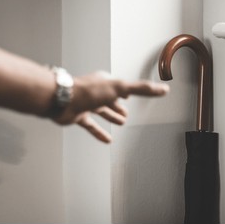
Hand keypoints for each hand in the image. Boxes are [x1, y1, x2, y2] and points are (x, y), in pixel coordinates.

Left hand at [53, 71, 168, 142]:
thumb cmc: (89, 91)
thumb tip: (163, 89)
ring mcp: (87, 104)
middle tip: (127, 113)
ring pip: (102, 112)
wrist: (61, 99)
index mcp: (106, 82)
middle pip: (111, 100)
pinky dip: (100, 132)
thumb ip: (142, 89)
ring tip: (121, 123)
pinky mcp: (79, 117)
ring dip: (111, 117)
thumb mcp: (120, 88)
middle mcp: (97, 92)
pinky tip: (108, 140)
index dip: (127, 91)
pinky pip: (92, 126)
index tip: (132, 94)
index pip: (120, 87)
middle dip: (119, 106)